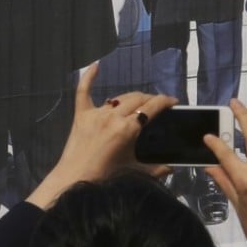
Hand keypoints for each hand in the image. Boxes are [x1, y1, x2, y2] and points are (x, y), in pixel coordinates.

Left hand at [26, 63, 177, 209]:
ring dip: (132, 97)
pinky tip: (95, 66)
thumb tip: (171, 169)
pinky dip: (89, 78)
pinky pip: (84, 92)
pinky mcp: (81, 114)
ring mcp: (97, 113)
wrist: (74, 180)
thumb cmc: (106, 177)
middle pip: (138, 99)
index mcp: (128, 129)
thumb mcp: (134, 172)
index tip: (173, 101)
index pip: (151, 108)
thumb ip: (155, 170)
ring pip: (120, 97)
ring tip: (140, 101)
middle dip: (151, 99)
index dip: (164, 101)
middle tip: (158, 105)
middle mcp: (114, 116)